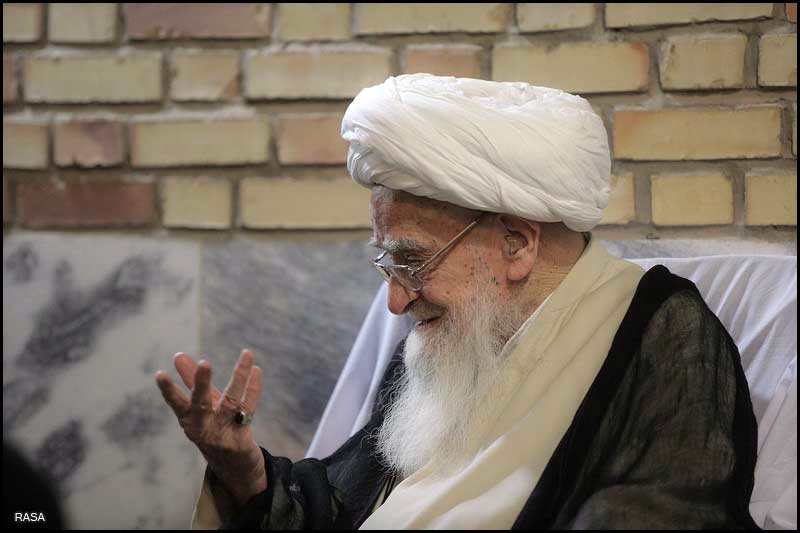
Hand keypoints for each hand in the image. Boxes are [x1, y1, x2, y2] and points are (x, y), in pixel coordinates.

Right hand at [155, 350, 266, 506]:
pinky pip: (248, 408)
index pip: (177, 404)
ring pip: (231, 402)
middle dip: (202, 383)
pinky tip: (256, 369)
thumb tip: (178, 355)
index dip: (168, 390)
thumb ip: (191, 382)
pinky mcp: (241, 439)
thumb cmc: (214, 429)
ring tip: (246, 355)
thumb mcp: (201, 407)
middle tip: (204, 363)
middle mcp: (203, 430)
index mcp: (189, 422)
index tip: (160, 374)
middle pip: (201, 404)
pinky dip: (253, 388)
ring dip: (238, 377)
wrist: (234, 468)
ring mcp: (222, 435)